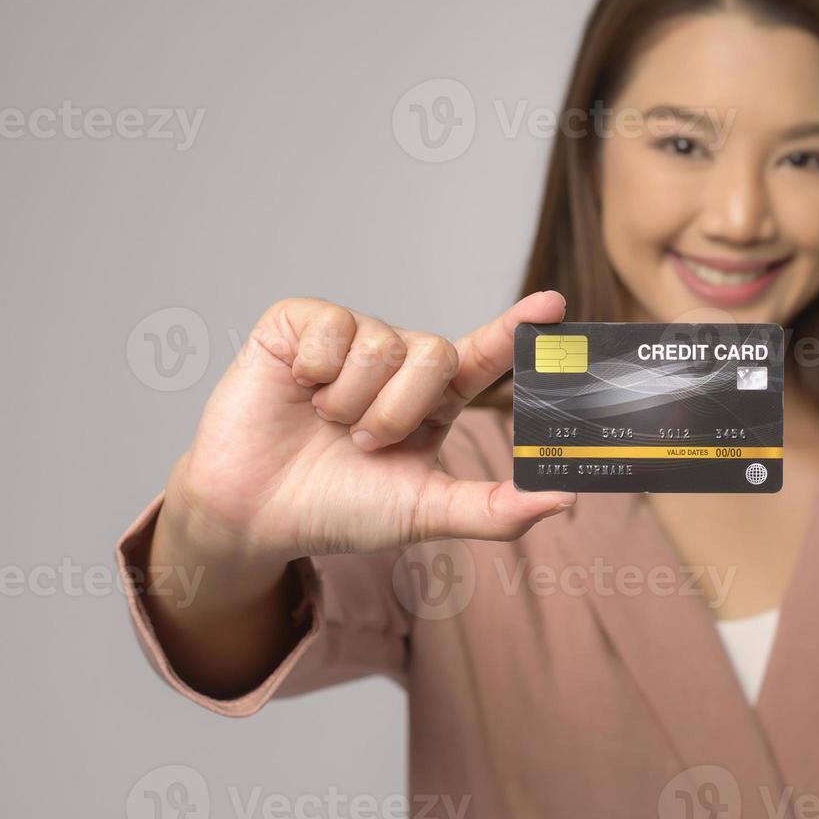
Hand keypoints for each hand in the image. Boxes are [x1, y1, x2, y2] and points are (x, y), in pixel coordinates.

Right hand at [162, 291, 576, 569]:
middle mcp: (396, 361)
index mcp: (433, 399)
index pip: (485, 354)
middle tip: (361, 443)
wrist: (254, 513)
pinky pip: (332, 327)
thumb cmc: (338, 510)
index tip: (554, 305)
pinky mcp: (300, 323)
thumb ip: (492, 509)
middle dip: (398, 411)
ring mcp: (349, 338)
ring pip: (381, 345)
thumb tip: (564, 499)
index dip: (517, 329)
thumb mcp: (422, 512)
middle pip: (434, 353)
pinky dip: (316, 370)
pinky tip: (297, 389)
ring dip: (352, 401)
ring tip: (325, 422)